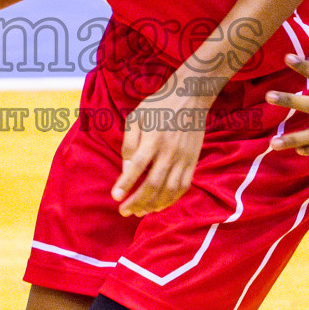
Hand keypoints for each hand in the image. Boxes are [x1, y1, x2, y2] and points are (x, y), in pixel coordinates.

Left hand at [112, 90, 207, 216]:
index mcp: (153, 139)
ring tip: (140, 212)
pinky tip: (160, 205)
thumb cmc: (158, 106)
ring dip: (154, 205)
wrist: (190, 97)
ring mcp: (183, 158)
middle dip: (137, 202)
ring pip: (169, 190)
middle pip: (153, 184)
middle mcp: (169, 151)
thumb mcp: (136, 116)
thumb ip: (129, 143)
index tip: (116, 197)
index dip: (126, 184)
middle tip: (124, 212)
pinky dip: (172, 200)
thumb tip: (126, 168)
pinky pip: (183, 186)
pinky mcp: (193, 161)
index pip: (137, 166)